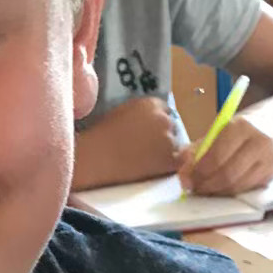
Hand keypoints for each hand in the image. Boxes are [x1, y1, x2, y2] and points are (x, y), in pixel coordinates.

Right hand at [73, 95, 189, 191]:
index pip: (165, 112)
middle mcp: (164, 118)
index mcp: (151, 104)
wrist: (96, 157)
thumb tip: (146, 123)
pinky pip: (176, 164)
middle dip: (162, 137)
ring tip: (145, 161)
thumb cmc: (101, 136)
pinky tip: (151, 169)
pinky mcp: (169, 160)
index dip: (157, 125)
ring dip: (165, 153)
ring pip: (174, 147)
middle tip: (146, 149)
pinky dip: (166, 167)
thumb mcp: (121, 113)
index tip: (149, 134)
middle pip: (172, 128)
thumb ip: (139, 114)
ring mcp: (168, 139)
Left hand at [181, 110, 272, 196]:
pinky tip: (218, 190)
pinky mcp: (271, 174)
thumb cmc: (239, 130)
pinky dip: (228, 192)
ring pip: (236, 185)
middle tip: (193, 188)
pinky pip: (244, 189)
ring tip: (203, 189)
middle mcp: (258, 142)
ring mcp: (268, 159)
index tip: (185, 179)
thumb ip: (198, 148)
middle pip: (227, 174)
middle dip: (205, 185)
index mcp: (241, 126)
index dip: (198, 172)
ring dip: (215, 192)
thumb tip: (182, 171)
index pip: (216, 155)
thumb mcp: (218, 131)